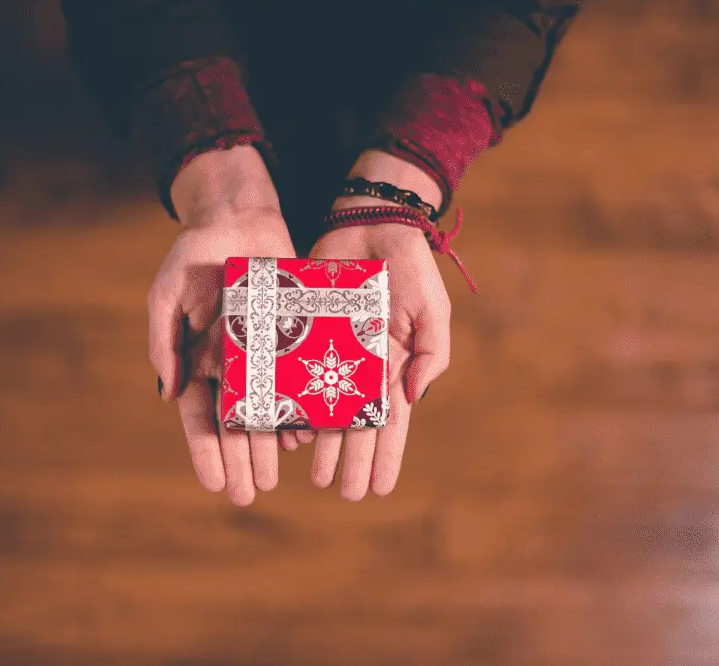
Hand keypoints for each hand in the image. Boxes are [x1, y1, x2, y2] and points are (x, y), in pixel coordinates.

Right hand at [150, 145, 294, 505]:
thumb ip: (164, 341)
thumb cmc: (196, 255)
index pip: (201, 417)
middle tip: (249, 494)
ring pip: (266, 412)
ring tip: (274, 477)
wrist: (239, 219)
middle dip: (240, 461)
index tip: (215, 484)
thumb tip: (169, 394)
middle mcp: (232, 367)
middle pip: (235, 425)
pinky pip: (297, 383)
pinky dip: (300, 410)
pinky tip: (305, 437)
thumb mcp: (168, 293)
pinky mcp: (292, 340)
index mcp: (198, 362)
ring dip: (268, 446)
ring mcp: (264, 356)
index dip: (206, 452)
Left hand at [306, 222, 450, 499]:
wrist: (369, 223)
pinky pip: (294, 375)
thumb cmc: (408, 267)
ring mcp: (331, 353)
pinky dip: (291, 403)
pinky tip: (287, 431)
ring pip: (324, 409)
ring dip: (321, 444)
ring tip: (313, 475)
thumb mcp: (431, 309)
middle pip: (356, 425)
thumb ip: (430, 353)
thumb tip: (413, 398)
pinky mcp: (303, 334)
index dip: (386, 456)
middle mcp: (361, 368)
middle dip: (352, 461)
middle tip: (344, 494)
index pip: (391, 423)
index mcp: (393, 367)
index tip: (381, 489)